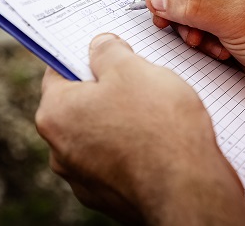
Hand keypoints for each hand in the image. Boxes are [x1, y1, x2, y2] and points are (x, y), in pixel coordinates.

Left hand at [35, 33, 244, 224]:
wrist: (189, 189)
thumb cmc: (158, 126)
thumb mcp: (132, 68)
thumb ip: (108, 51)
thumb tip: (100, 47)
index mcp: (56, 114)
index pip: (58, 72)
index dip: (84, 56)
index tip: (105, 51)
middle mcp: (60, 151)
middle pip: (79, 105)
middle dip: (106, 90)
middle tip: (138, 80)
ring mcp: (84, 178)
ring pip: (99, 134)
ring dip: (119, 121)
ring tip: (154, 113)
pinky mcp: (109, 197)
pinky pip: (116, 161)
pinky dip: (132, 149)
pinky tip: (158, 142)